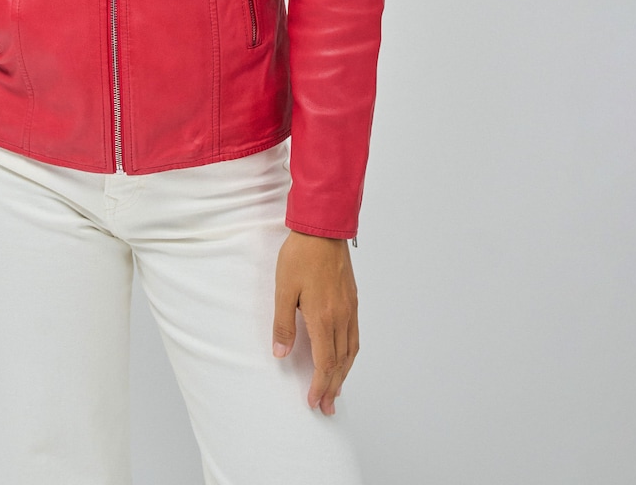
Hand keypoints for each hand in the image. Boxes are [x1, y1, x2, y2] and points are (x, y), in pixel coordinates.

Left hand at [272, 230, 358, 414]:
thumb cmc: (301, 255)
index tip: (313, 401)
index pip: (325, 363)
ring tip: (336, 390)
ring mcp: (350, 308)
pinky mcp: (352, 299)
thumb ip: (283, 323)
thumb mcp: (284, 289)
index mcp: (323, 317)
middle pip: (341, 362)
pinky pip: (355, 335)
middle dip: (333, 387)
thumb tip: (281, 353)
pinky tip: (344, 357)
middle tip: (326, 407)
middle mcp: (341, 317)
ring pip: (351, 351)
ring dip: (344, 374)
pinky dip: (350, 354)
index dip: (320, 385)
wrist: (323, 227)